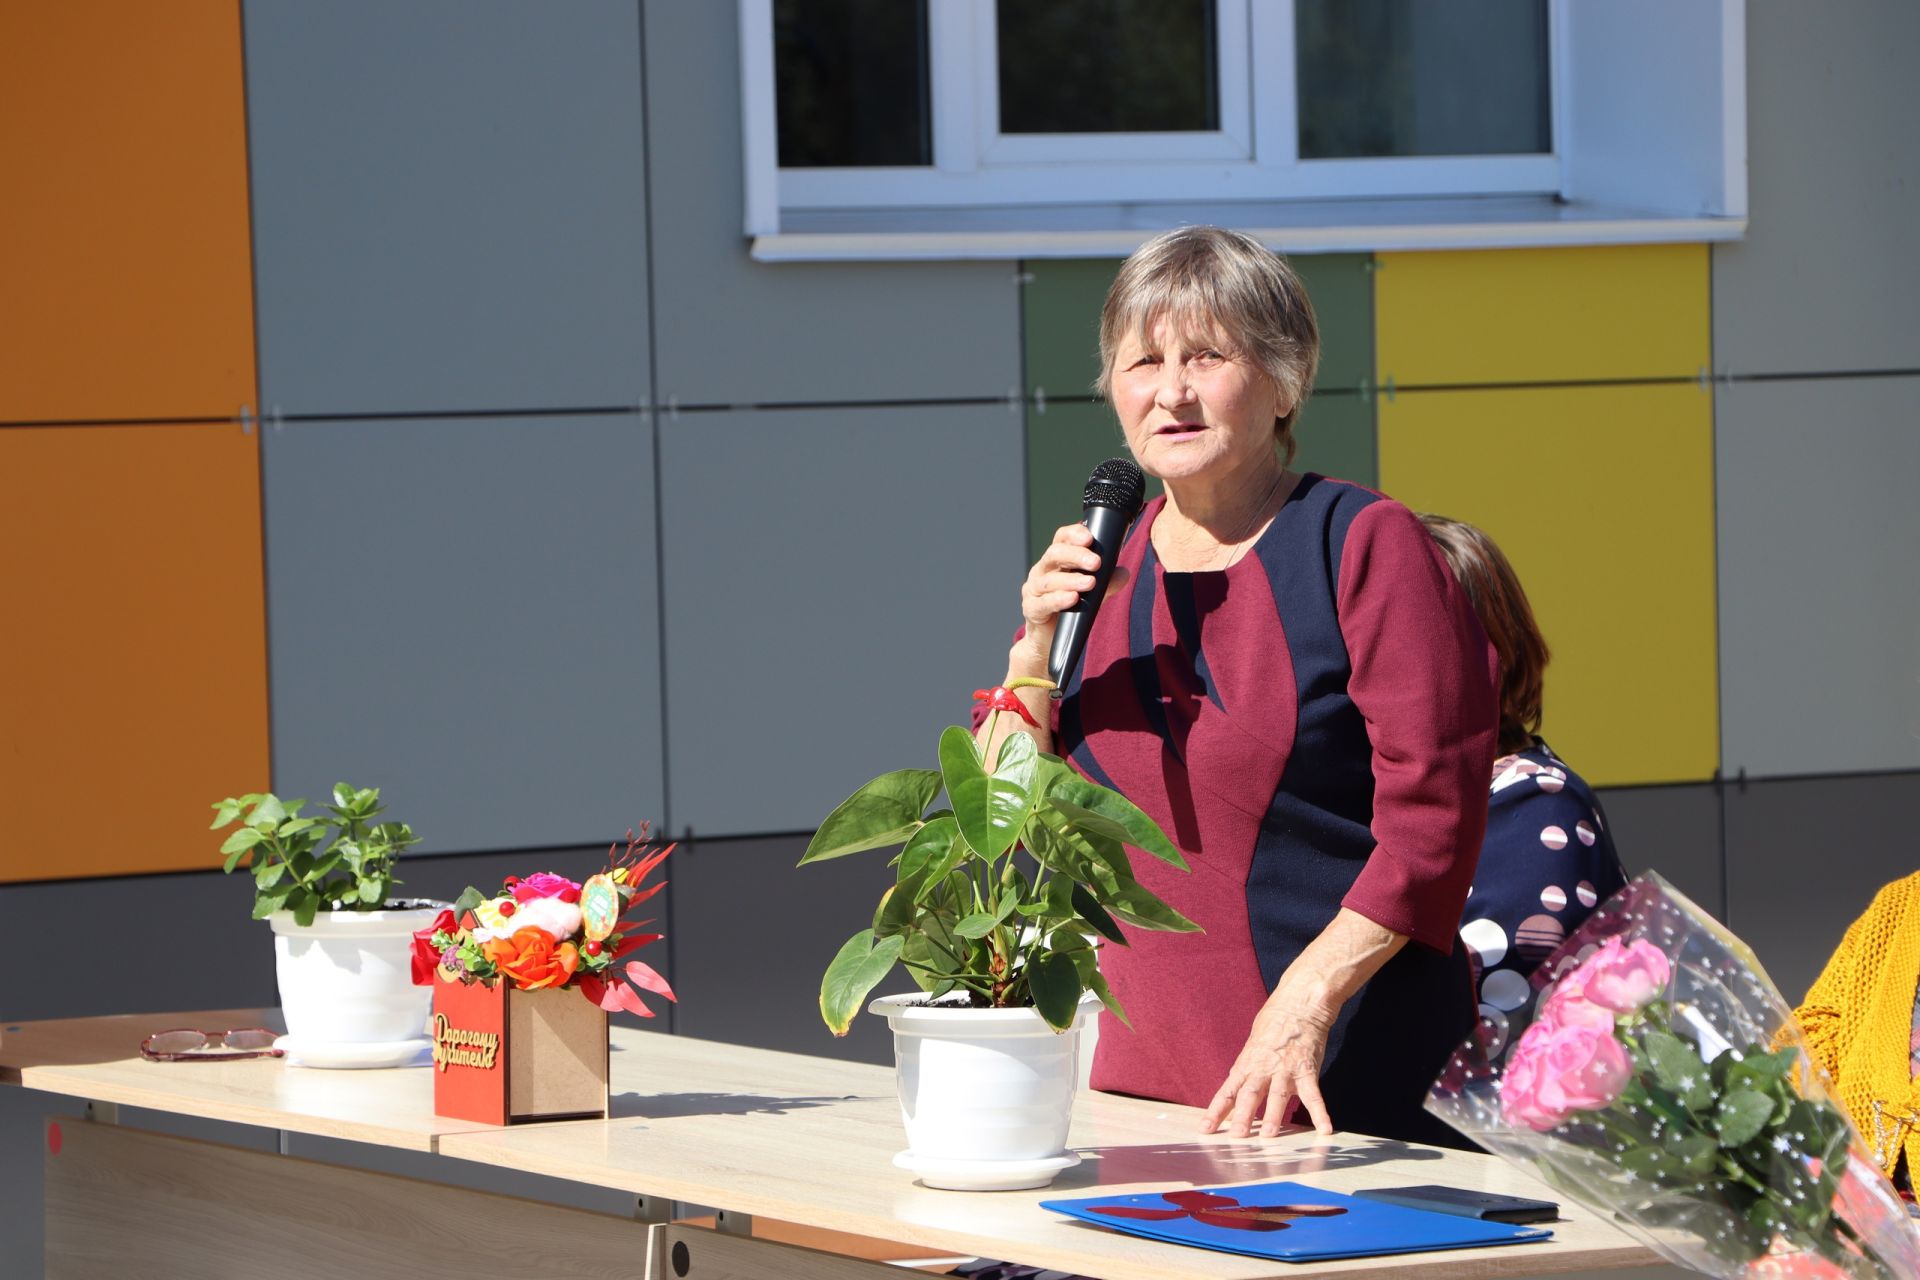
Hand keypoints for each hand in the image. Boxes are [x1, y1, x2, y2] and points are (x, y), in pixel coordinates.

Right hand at [1011, 523, 1129, 676]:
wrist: (1052, 641)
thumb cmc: (1071, 609)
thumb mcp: (1093, 594)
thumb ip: (1106, 583)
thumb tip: (1124, 573)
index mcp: (1057, 560)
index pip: (1062, 538)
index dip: (1074, 534)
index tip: (1090, 538)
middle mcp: (1042, 570)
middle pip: (1054, 554)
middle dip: (1076, 556)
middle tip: (1096, 562)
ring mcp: (1033, 589)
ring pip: (1049, 580)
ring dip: (1071, 580)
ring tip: (1090, 583)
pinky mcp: (1031, 609)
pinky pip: (1042, 603)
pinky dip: (1058, 600)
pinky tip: (1072, 599)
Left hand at [1200, 996, 1336, 1138]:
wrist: (1297, 1006)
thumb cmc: (1272, 1027)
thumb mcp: (1251, 1049)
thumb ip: (1245, 1073)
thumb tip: (1233, 1093)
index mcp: (1246, 1065)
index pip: (1227, 1092)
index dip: (1216, 1111)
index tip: (1205, 1130)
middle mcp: (1263, 1069)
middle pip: (1249, 1094)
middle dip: (1242, 1116)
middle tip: (1237, 1136)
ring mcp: (1285, 1070)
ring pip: (1277, 1095)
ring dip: (1273, 1116)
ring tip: (1269, 1136)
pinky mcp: (1307, 1071)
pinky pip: (1314, 1095)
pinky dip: (1320, 1113)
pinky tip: (1324, 1129)